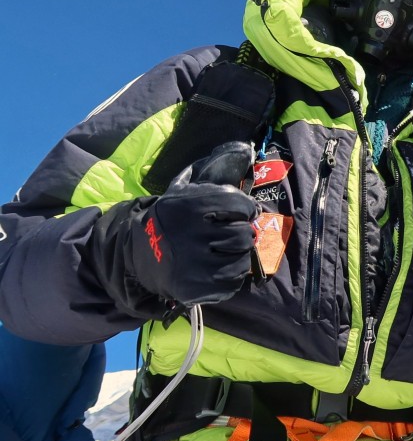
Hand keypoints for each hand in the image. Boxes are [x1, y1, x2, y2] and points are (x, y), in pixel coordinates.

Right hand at [114, 143, 257, 306]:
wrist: (137, 252)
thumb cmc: (172, 219)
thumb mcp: (185, 191)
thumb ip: (212, 176)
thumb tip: (245, 152)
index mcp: (190, 206)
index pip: (241, 206)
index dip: (246, 209)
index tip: (242, 213)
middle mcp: (192, 234)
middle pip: (243, 234)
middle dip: (241, 233)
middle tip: (229, 234)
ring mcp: (194, 264)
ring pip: (241, 259)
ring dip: (237, 255)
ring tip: (223, 251)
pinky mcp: (195, 288)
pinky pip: (233, 282)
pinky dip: (231, 275)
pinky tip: (218, 267)